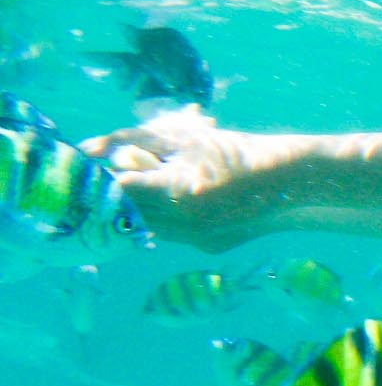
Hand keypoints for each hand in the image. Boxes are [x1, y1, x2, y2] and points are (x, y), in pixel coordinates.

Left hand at [80, 112, 277, 251]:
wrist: (290, 181)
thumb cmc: (235, 150)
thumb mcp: (183, 137)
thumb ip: (132, 139)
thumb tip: (86, 149)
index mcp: (177, 192)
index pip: (120, 189)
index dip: (105, 177)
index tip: (96, 168)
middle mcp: (186, 223)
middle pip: (131, 211)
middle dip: (121, 193)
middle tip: (118, 176)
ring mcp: (198, 239)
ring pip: (150, 226)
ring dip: (143, 208)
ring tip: (152, 188)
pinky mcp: (210, 247)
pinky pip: (175, 234)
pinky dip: (170, 218)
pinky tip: (188, 202)